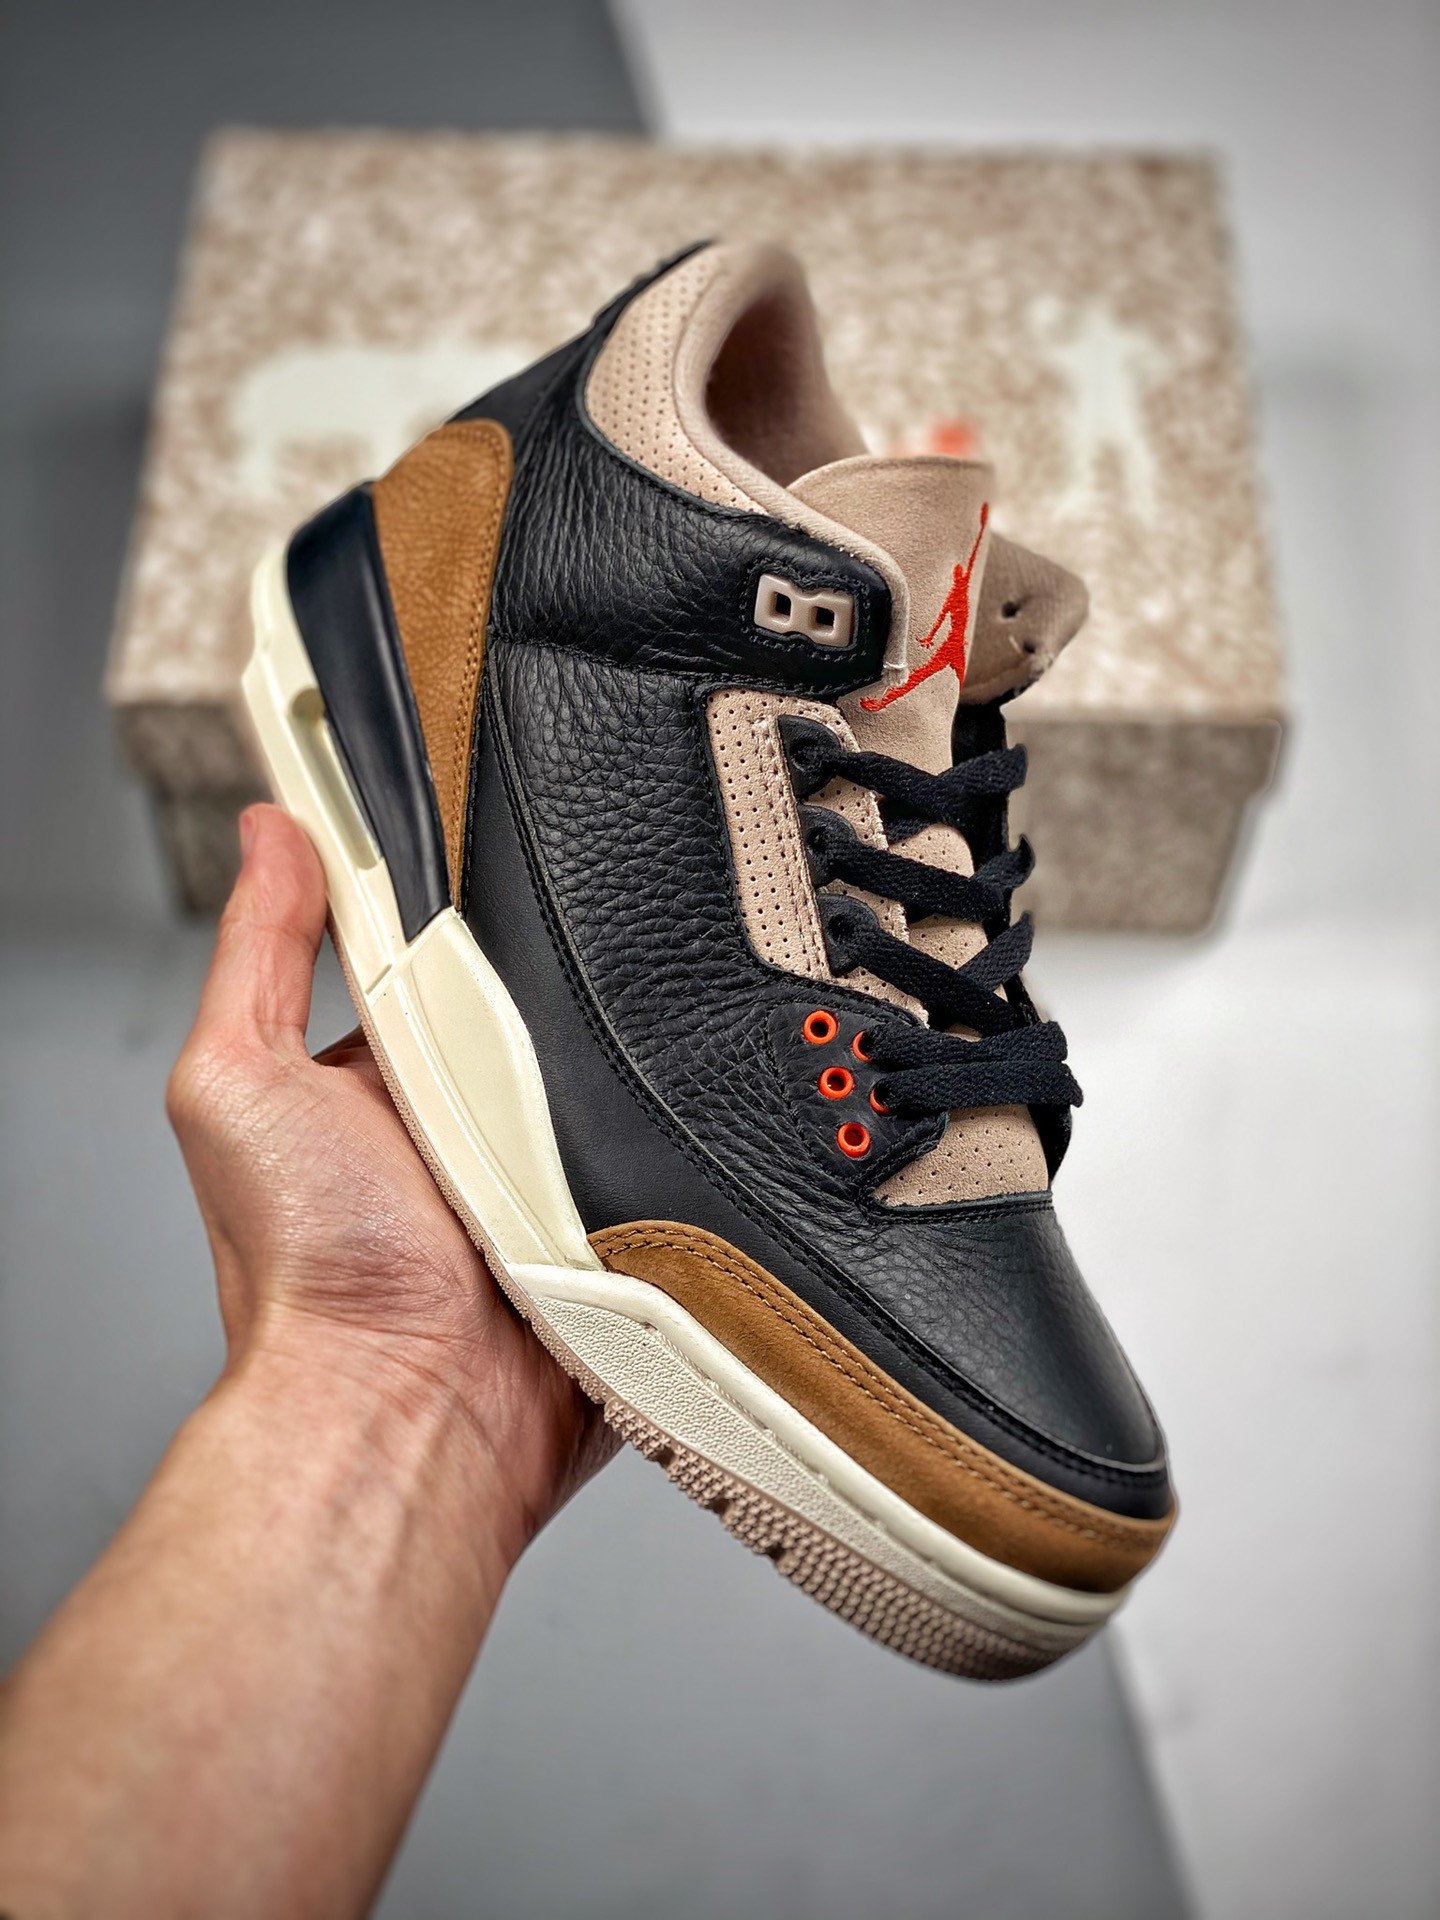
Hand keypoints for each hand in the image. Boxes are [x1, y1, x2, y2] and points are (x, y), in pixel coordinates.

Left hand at [167, 803, 614, 1561]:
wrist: (410, 1411)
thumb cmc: (307, 1270)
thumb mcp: (238, 1083)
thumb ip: (260, 955)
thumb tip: (270, 832)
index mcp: (385, 1082)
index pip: (442, 956)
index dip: (467, 908)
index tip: (504, 839)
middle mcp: (469, 1126)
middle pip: (540, 1009)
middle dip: (564, 978)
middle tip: (579, 948)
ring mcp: (551, 1177)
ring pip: (615, 1076)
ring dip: (625, 1058)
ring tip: (623, 1033)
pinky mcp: (621, 1226)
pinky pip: (668, 1153)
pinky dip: (675, 1132)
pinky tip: (667, 1105)